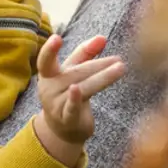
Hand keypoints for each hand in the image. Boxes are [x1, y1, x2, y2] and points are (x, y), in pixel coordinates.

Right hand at [36, 34, 125, 151]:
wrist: (62, 129)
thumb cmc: (67, 94)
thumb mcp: (72, 73)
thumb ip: (85, 54)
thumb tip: (101, 37)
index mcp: (48, 75)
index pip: (46, 61)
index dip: (50, 50)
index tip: (57, 38)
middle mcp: (49, 88)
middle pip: (76, 73)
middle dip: (98, 66)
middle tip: (118, 59)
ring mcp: (56, 104)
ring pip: (82, 87)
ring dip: (102, 78)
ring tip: (121, 68)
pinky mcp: (66, 119)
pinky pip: (71, 108)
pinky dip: (73, 99)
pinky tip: (76, 90)